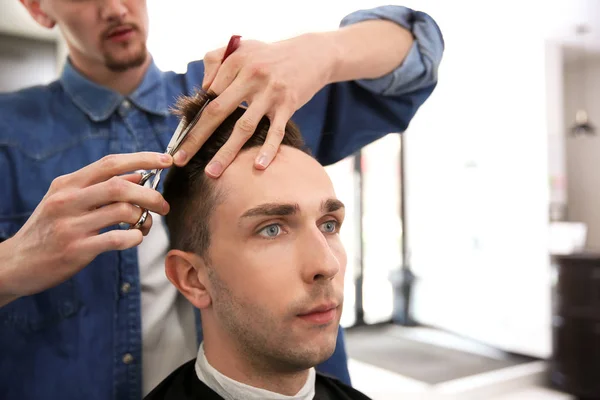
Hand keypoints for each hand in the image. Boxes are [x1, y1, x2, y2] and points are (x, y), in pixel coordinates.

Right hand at [0, 152, 171, 301]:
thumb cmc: (49, 229)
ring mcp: (71, 225)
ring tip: (146, 225)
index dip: (142, 159)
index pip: (110, 163)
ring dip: (144, 218)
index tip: (166, 160)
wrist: (15, 263)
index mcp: (67, 184)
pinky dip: (134, 238)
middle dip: (150, 194)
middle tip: (163, 205)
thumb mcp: (67, 200)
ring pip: (122, 211)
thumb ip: (100, 187)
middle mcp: (68, 200)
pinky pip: (117, 239)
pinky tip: (135, 239)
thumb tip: (138, 174)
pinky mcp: (76, 250)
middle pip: (120, 186)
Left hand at [173, 33, 336, 175]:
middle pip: (217, 111)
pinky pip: (276, 131)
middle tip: (179, 159)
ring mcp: (270, 92)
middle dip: (196, 138)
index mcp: (236, 61)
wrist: (312, 53)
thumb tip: (204, 89)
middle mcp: (251, 75)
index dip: (196, 116)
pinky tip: (258, 167)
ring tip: (212, 172)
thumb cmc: (271, 54)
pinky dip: (268, 150)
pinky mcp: (288, 104)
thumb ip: (218, 60)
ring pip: (244, 127)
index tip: (184, 138)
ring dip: (226, 152)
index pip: (208, 93)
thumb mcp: (243, 47)